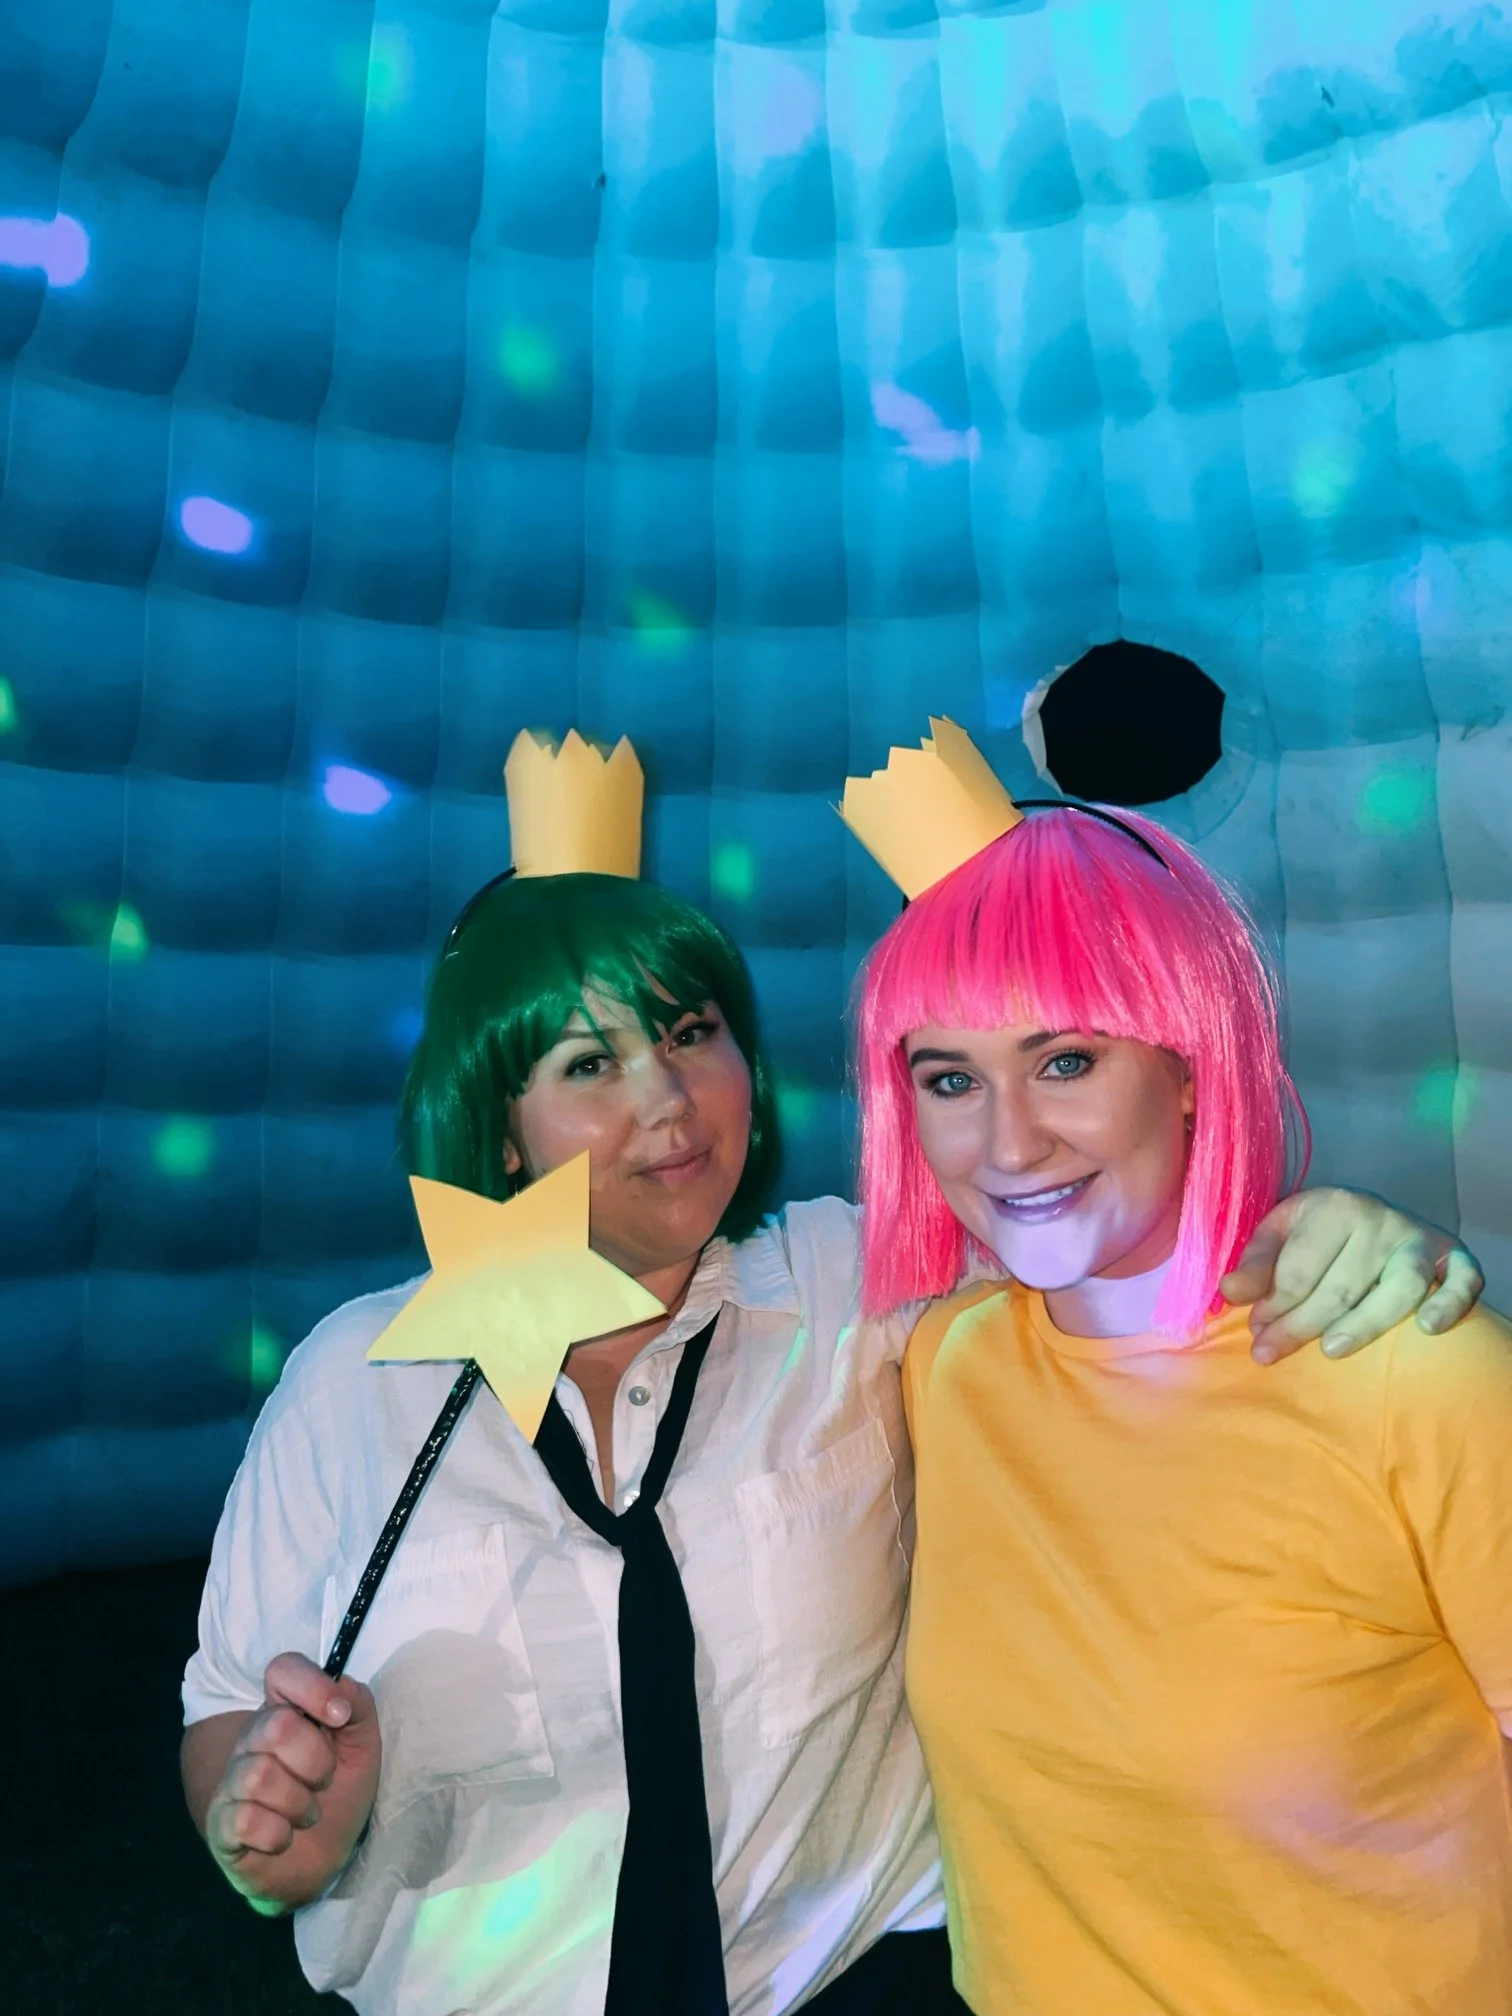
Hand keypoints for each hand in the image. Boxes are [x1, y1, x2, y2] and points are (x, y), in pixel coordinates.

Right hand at [205, 1653, 380, 1911]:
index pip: (283, 1670)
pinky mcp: (222, 1824)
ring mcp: (232, 1781)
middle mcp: (253, 1739)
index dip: (312, 1686)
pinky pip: (246, 1820)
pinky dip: (277, 1835)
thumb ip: (358, 1706)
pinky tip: (282, 1837)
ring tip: (306, 1814)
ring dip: (300, 1804)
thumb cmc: (340, 1796)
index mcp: (287, 1711)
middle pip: (277, 1727)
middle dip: (316, 1762)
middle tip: (323, 1783)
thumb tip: (341, 1686)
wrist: (323, 1861)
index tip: (339, 1717)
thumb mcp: (363, 1747)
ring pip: (260, 1776)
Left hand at [1220, 1187, 1484, 1364]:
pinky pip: (1462, 1282)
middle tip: (1270, 1353)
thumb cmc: (1319, 1233)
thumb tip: (1230, 1292)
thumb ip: (1256, 1264)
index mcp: (1334, 1207)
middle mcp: (1380, 1220)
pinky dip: (1450, 1303)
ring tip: (1331, 1349)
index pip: (1301, 1268)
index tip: (1255, 1334)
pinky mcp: (1454, 1257)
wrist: (1372, 1216)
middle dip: (1302, 1324)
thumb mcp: (1280, 1235)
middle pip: (1343, 1285)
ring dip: (1366, 1322)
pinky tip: (1428, 1330)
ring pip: (1399, 1288)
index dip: (1274, 1305)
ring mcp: (1419, 1240)